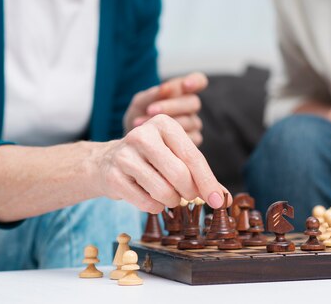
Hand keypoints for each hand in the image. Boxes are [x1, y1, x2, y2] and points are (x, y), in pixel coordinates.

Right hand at [97, 114, 230, 213]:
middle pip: (180, 174)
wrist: (106, 162)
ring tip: (166, 194)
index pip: (193, 157)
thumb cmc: (151, 160)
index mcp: (164, 124)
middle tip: (187, 196)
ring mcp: (125, 155)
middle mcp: (143, 134)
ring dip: (171, 201)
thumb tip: (224, 198)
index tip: (219, 201)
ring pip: (163, 191)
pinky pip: (146, 203)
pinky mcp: (113, 176)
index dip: (208, 182)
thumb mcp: (175, 156)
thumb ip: (200, 174)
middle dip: (189, 193)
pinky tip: (148, 196)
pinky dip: (154, 207)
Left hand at [124, 72, 207, 144]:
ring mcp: (194, 125)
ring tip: (143, 125)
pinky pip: (186, 139)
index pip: (199, 81)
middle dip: (172, 106)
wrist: (136, 141)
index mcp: (182, 92)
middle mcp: (191, 108)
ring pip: (190, 121)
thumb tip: (164, 88)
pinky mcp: (193, 142)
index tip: (185, 85)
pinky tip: (153, 138)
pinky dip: (168, 138)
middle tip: (151, 110)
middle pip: (193, 102)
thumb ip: (152, 94)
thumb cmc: (140, 116)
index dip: (196, 81)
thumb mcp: (140, 103)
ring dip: (166, 123)